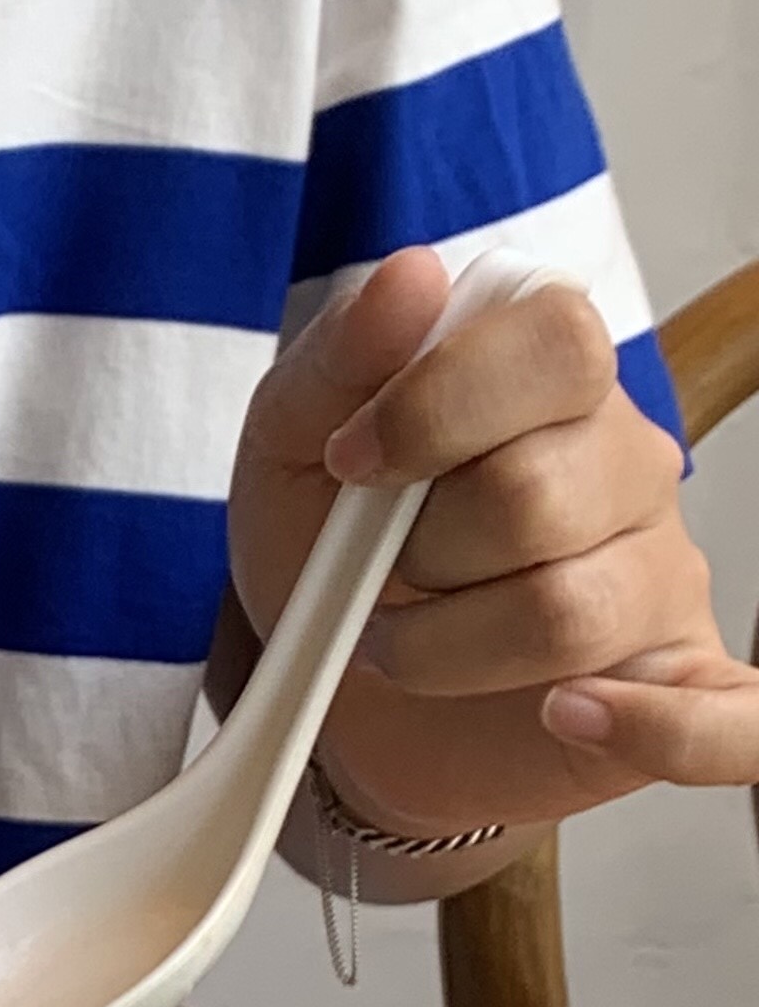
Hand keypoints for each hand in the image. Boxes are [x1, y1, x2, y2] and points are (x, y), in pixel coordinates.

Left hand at [229, 245, 757, 834]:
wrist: (334, 691)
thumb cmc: (330, 553)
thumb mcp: (292, 444)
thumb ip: (339, 359)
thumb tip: (412, 276)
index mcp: (551, 382)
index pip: (554, 342)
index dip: (435, 406)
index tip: (351, 462)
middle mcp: (628, 465)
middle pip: (539, 492)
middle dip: (417, 552)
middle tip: (382, 574)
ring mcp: (661, 576)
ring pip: (566, 609)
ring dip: (442, 646)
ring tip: (409, 643)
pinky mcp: (676, 685)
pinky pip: (728, 719)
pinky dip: (657, 730)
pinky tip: (564, 713)